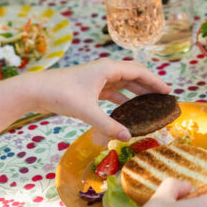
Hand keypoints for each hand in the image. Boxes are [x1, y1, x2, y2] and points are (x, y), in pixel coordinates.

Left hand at [15, 58, 172, 139]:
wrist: (37, 90)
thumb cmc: (61, 95)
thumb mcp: (87, 111)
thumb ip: (108, 125)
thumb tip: (128, 137)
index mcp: (108, 68)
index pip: (139, 71)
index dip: (155, 81)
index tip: (168, 92)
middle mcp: (105, 70)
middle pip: (133, 75)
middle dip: (149, 86)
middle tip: (164, 99)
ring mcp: (97, 78)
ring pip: (123, 83)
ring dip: (137, 92)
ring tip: (151, 105)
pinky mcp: (90, 87)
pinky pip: (113, 91)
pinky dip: (123, 99)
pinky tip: (128, 110)